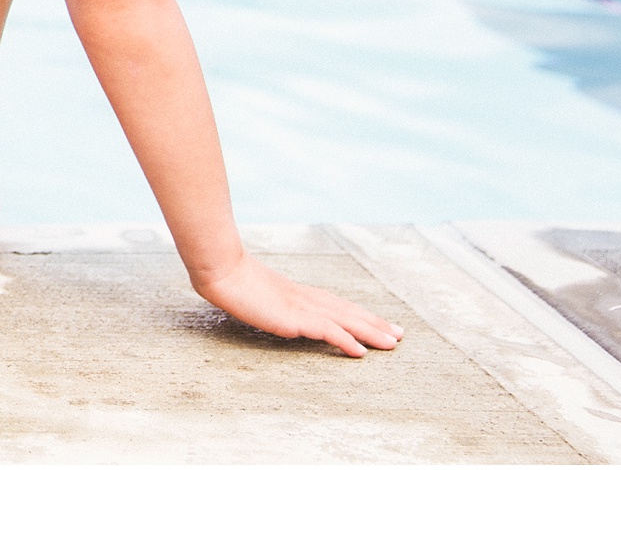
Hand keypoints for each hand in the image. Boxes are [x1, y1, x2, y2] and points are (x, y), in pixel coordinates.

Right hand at [191, 255, 403, 357]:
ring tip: (392, 343)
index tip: (376, 322)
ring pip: (346, 321)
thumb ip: (265, 299)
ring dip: (371, 332)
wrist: (222, 269)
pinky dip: (347, 341)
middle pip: (348, 312)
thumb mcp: (252, 290)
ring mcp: (302, 308)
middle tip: (398, 334)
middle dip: (375, 324)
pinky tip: (361, 352)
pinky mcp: (295, 318)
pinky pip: (329, 332)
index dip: (358, 314)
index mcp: (297, 294)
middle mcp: (306, 299)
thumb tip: (265, 304)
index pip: (336, 304)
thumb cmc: (229, 277)